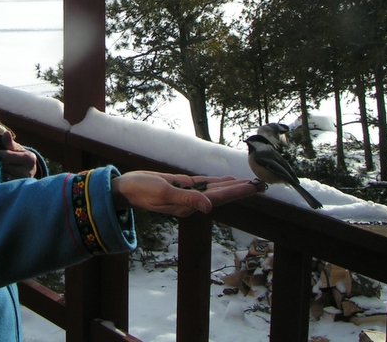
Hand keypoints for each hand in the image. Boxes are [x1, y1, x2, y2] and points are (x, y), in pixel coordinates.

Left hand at [0, 131, 37, 180]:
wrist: (29, 172)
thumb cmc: (20, 157)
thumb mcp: (17, 149)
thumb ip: (10, 143)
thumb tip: (6, 133)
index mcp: (30, 159)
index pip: (6, 156)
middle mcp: (28, 172)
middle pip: (4, 166)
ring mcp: (23, 182)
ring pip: (3, 175)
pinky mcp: (17, 189)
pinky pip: (3, 183)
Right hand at [110, 171, 257, 216]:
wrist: (126, 188)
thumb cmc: (141, 190)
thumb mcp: (163, 192)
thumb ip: (186, 199)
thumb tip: (209, 207)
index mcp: (189, 205)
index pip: (219, 198)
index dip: (237, 193)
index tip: (254, 188)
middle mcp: (191, 202)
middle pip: (221, 195)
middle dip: (240, 190)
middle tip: (260, 185)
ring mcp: (187, 194)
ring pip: (215, 189)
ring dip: (231, 186)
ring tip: (249, 183)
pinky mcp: (181, 186)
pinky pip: (204, 183)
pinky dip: (217, 181)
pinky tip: (226, 179)